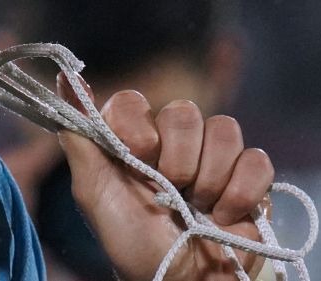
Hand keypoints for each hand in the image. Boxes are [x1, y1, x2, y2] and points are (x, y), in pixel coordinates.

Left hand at [57, 77, 273, 280]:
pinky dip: (240, 191)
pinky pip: (257, 160)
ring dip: (209, 177)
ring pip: (224, 129)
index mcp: (132, 139)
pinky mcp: (251, 180)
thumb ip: (79, 137)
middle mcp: (173, 142)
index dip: (136, 126)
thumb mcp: (94, 193)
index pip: (134, 101)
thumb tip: (63, 78)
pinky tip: (224, 215)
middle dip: (178, 158)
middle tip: (170, 188)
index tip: (137, 155)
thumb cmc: (132, 241)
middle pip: (184, 111)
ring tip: (197, 207)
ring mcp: (214, 158)